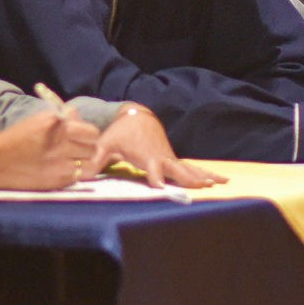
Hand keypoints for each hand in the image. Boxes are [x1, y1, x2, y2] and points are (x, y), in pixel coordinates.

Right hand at [0, 104, 99, 189]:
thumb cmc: (17, 138)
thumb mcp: (40, 120)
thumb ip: (63, 118)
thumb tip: (79, 117)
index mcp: (57, 122)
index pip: (90, 130)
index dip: (86, 134)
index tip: (80, 138)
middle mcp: (62, 139)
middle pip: (93, 146)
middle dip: (87, 148)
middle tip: (77, 151)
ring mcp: (62, 161)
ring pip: (91, 163)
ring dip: (84, 162)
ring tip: (72, 162)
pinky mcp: (59, 178)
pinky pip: (80, 176)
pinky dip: (75, 174)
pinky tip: (63, 171)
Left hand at [89, 103, 222, 189]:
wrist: (138, 117)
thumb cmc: (120, 132)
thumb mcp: (105, 144)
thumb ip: (95, 160)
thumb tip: (82, 175)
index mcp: (146, 157)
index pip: (152, 169)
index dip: (156, 177)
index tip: (160, 186)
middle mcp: (162, 158)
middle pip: (177, 170)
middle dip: (188, 178)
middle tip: (201, 186)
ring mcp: (170, 159)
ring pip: (190, 169)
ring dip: (204, 176)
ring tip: (219, 183)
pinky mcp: (174, 160)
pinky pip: (192, 168)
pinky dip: (207, 173)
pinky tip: (221, 180)